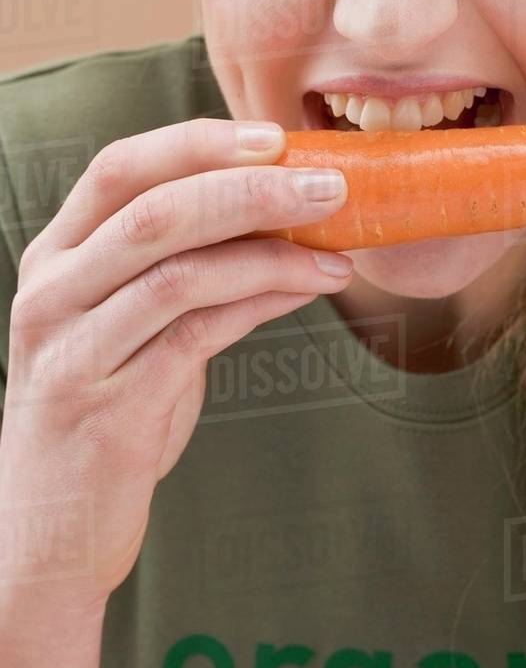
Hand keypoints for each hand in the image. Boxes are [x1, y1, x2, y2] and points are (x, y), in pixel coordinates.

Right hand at [0, 118, 353, 609]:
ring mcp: (74, 351)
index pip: (119, 170)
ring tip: (336, 245)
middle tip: (327, 184)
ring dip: (270, 250)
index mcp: (57, 258)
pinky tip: (309, 286)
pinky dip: (262, 301)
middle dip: (249, 188)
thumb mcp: (136, 328)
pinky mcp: (108, 408)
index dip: (196, 142)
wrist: (47, 532)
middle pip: (153, 212)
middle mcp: (53, 294)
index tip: (273, 135)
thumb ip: (193, 274)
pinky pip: (197, 334)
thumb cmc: (103, 414)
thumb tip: (292, 226)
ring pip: (178, 272)